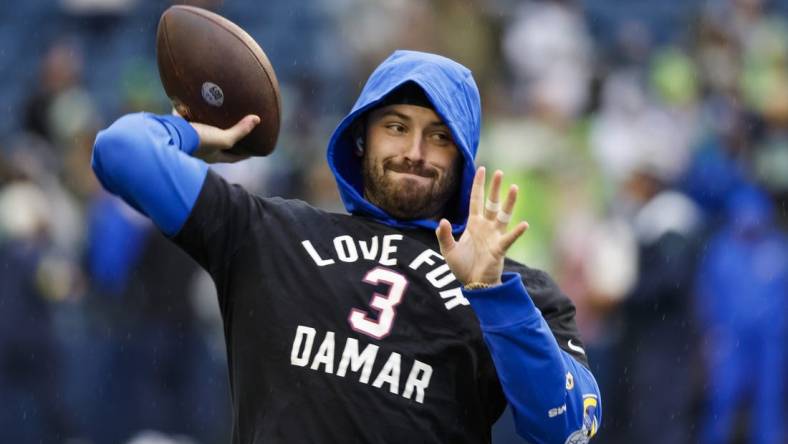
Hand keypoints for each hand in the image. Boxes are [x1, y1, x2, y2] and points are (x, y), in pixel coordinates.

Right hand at [173, 108, 258, 162]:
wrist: (168, 135)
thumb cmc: (198, 141)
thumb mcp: (222, 138)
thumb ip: (239, 131)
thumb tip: (257, 119)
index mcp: (213, 156)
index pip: (233, 158)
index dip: (244, 155)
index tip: (255, 150)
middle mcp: (200, 150)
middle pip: (217, 145)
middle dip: (227, 139)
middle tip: (238, 131)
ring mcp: (188, 139)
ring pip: (201, 131)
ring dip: (209, 124)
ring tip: (218, 115)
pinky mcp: (177, 127)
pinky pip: (184, 117)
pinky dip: (188, 110)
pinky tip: (193, 101)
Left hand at [435, 167, 528, 285]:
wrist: (474, 284)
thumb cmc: (462, 267)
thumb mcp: (448, 250)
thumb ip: (443, 235)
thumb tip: (442, 221)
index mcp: (473, 224)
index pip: (476, 200)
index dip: (478, 185)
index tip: (481, 169)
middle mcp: (485, 227)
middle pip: (491, 203)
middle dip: (494, 188)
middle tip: (498, 172)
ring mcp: (494, 236)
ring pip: (503, 215)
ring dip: (509, 202)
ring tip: (514, 187)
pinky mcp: (499, 249)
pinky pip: (509, 238)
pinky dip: (517, 232)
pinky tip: (524, 224)